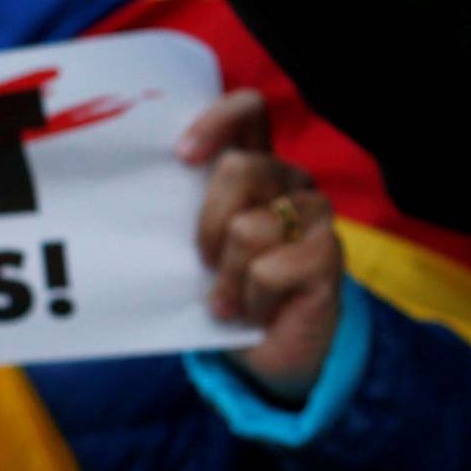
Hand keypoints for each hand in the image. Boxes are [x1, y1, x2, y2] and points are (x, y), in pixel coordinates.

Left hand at [182, 89, 343, 400]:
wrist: (269, 357)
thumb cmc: (227, 295)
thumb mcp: (199, 249)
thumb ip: (188, 212)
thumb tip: (142, 192)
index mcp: (258, 169)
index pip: (249, 112)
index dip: (217, 121)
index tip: (184, 157)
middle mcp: (290, 181)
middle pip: (240, 168)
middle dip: (208, 225)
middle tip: (206, 264)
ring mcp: (315, 214)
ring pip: (248, 228)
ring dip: (228, 278)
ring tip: (234, 299)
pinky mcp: (328, 254)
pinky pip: (269, 270)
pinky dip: (251, 302)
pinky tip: (258, 313)